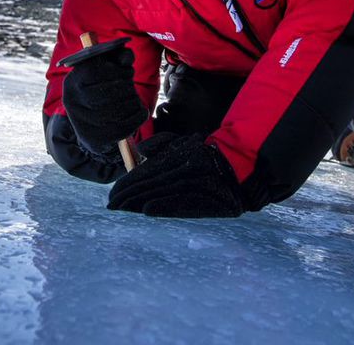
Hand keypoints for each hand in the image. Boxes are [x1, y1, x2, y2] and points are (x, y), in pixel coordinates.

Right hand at [61, 41, 147, 156]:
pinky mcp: (97, 138)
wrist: (91, 126)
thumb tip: (127, 54)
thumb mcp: (105, 70)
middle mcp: (72, 102)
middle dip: (127, 85)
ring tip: (133, 98)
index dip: (119, 70)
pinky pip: (128, 124)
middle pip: (110, 90)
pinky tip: (138, 110)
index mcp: (72, 81)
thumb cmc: (101, 89)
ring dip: (134, 100)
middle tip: (130, 85)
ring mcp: (83, 122)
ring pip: (120, 107)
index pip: (97, 70)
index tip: (128, 71)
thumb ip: (117, 57)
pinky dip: (139, 115)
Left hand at [107, 132, 243, 217]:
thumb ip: (162, 145)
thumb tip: (140, 150)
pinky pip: (185, 204)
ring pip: (164, 193)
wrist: (242, 166)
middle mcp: (188, 166)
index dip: (128, 182)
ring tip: (123, 208)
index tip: (112, 193)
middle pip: (152, 183)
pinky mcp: (212, 201)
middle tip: (111, 204)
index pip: (148, 170)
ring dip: (140, 202)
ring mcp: (201, 183)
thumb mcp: (184, 143)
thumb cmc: (207, 156)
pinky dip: (165, 208)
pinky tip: (148, 211)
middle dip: (129, 195)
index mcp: (180, 154)